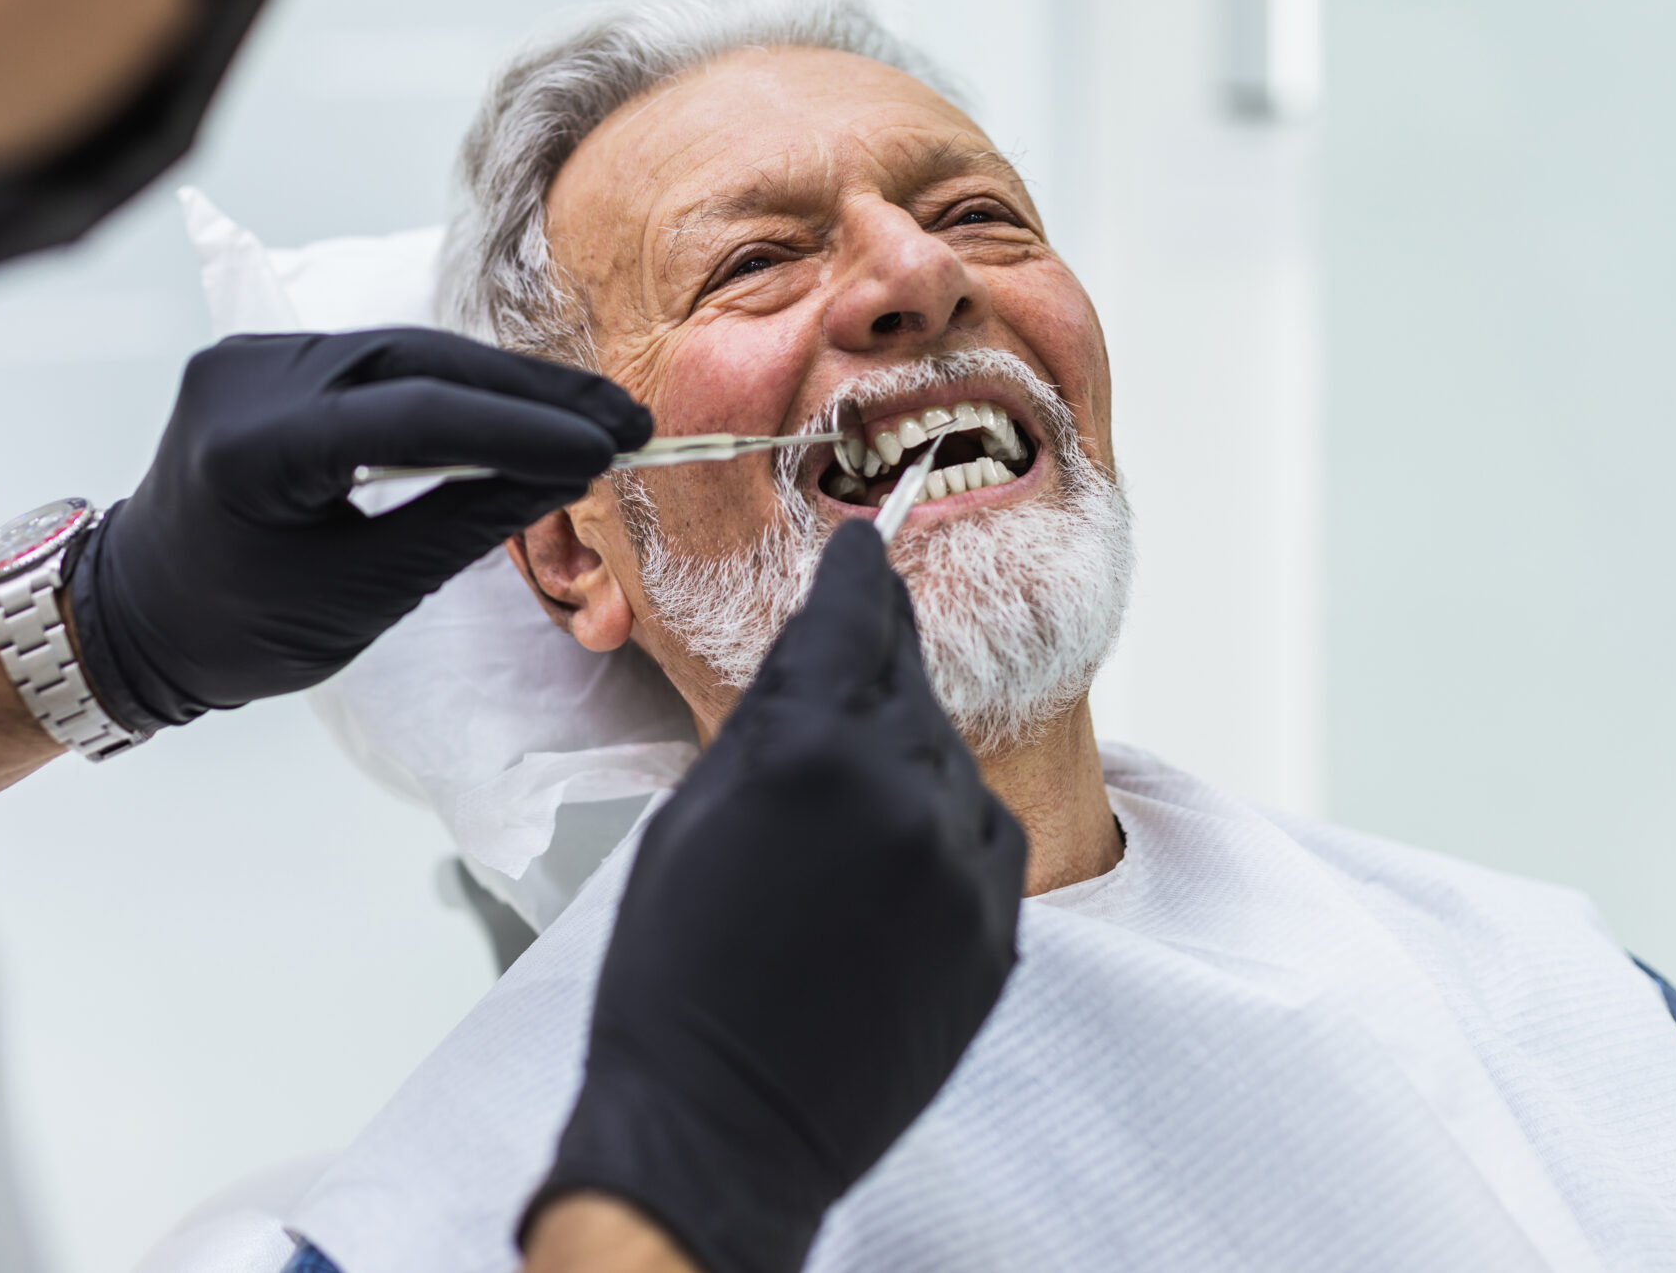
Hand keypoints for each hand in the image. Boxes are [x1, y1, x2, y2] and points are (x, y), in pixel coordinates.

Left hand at [68, 329, 649, 734]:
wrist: (131, 614)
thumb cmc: (235, 630)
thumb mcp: (361, 596)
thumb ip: (464, 522)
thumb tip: (567, 474)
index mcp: (251, 448)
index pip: (411, 416)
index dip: (520, 428)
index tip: (608, 448)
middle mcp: (247, 377)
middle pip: (420, 365)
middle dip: (532, 394)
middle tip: (627, 423)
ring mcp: (255, 357)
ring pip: (409, 354)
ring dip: (505, 387)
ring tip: (594, 418)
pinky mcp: (271, 358)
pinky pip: (382, 362)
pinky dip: (457, 389)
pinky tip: (522, 409)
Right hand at [523, 522, 1027, 1272]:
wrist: (722, 1130)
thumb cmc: (677, 987)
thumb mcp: (688, 820)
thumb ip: (767, 725)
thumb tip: (816, 657)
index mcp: (808, 750)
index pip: (852, 617)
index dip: (857, 573)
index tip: (866, 545)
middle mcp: (902, 791)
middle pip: (906, 679)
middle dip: (879, 656)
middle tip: (863, 633)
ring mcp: (962, 865)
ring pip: (949, 756)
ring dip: (907, 752)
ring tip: (840, 809)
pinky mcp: (998, 930)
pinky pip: (984, 835)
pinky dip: (945, 826)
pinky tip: (888, 857)